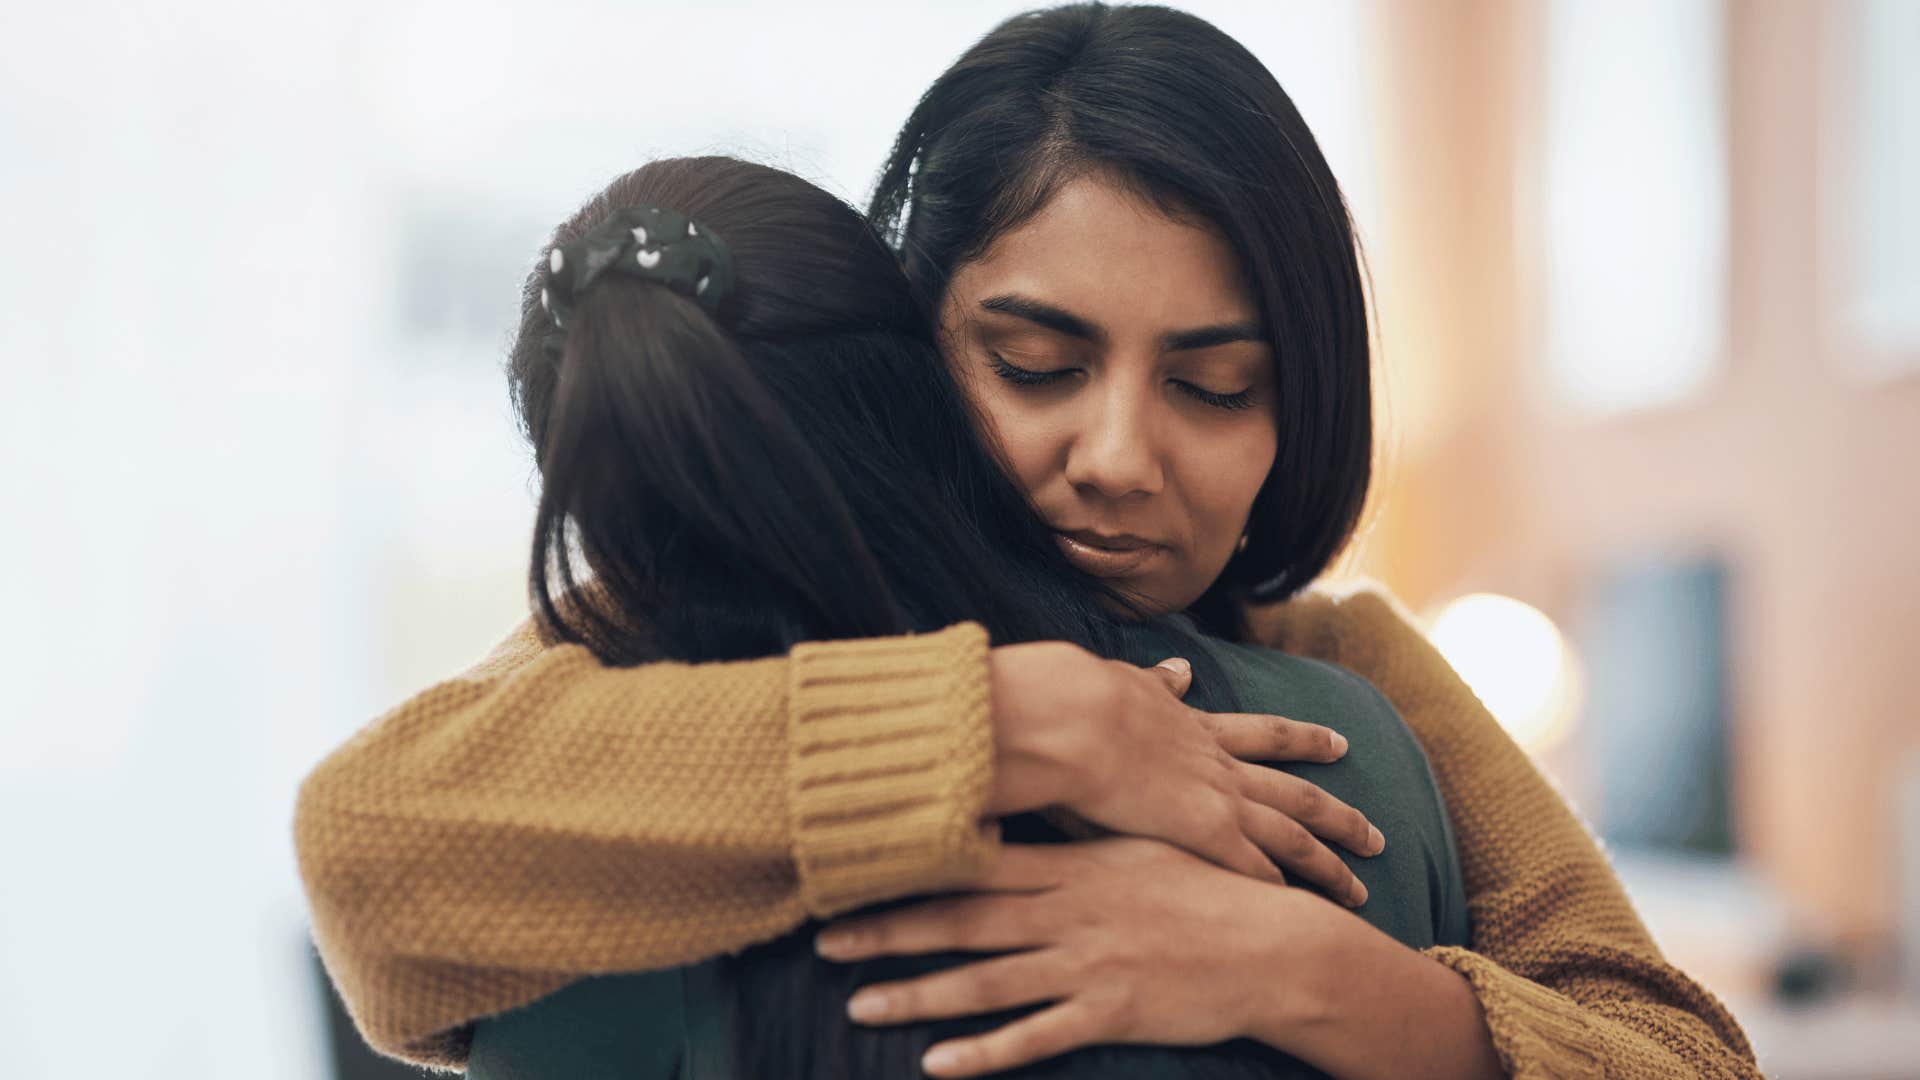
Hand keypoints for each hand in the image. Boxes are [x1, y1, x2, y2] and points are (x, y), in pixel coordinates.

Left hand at [814, 837, 1346, 1077]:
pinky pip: (1035, 1037)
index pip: (977, 861)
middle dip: (890, 930)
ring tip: (860, 1005)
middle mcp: (1070, 912)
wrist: (1270, 946)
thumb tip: (1020, 806)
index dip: (912, 864)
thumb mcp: (1136, 845)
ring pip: (987, 982)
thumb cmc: (1202, 889)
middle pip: (964, 921)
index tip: (855, 865)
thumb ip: (1073, 833)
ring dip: (920, 995)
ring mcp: (1087, 965)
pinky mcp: (1109, 1014)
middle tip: (824, 939)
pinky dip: (984, 1054)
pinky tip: (938, 1064)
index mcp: (1073, 865)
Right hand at [987, 641, 1382, 903]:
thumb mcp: (1129, 682)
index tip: (1338, 744)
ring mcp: (1218, 801)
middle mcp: (1219, 767)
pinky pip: (1254, 870)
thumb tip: (1181, 669)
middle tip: (1376, 835)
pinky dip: (1279, 890)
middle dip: (1339, 816)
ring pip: (1293, 837)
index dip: (1305, 741)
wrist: (1077, 719)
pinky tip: (1300, 911)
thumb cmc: (1086, 699)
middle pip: (1297, 795)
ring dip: (1329, 864)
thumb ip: (1157, 682)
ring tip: (1361, 890)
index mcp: (1198, 729)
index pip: (1265, 735)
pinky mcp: (1204, 834)